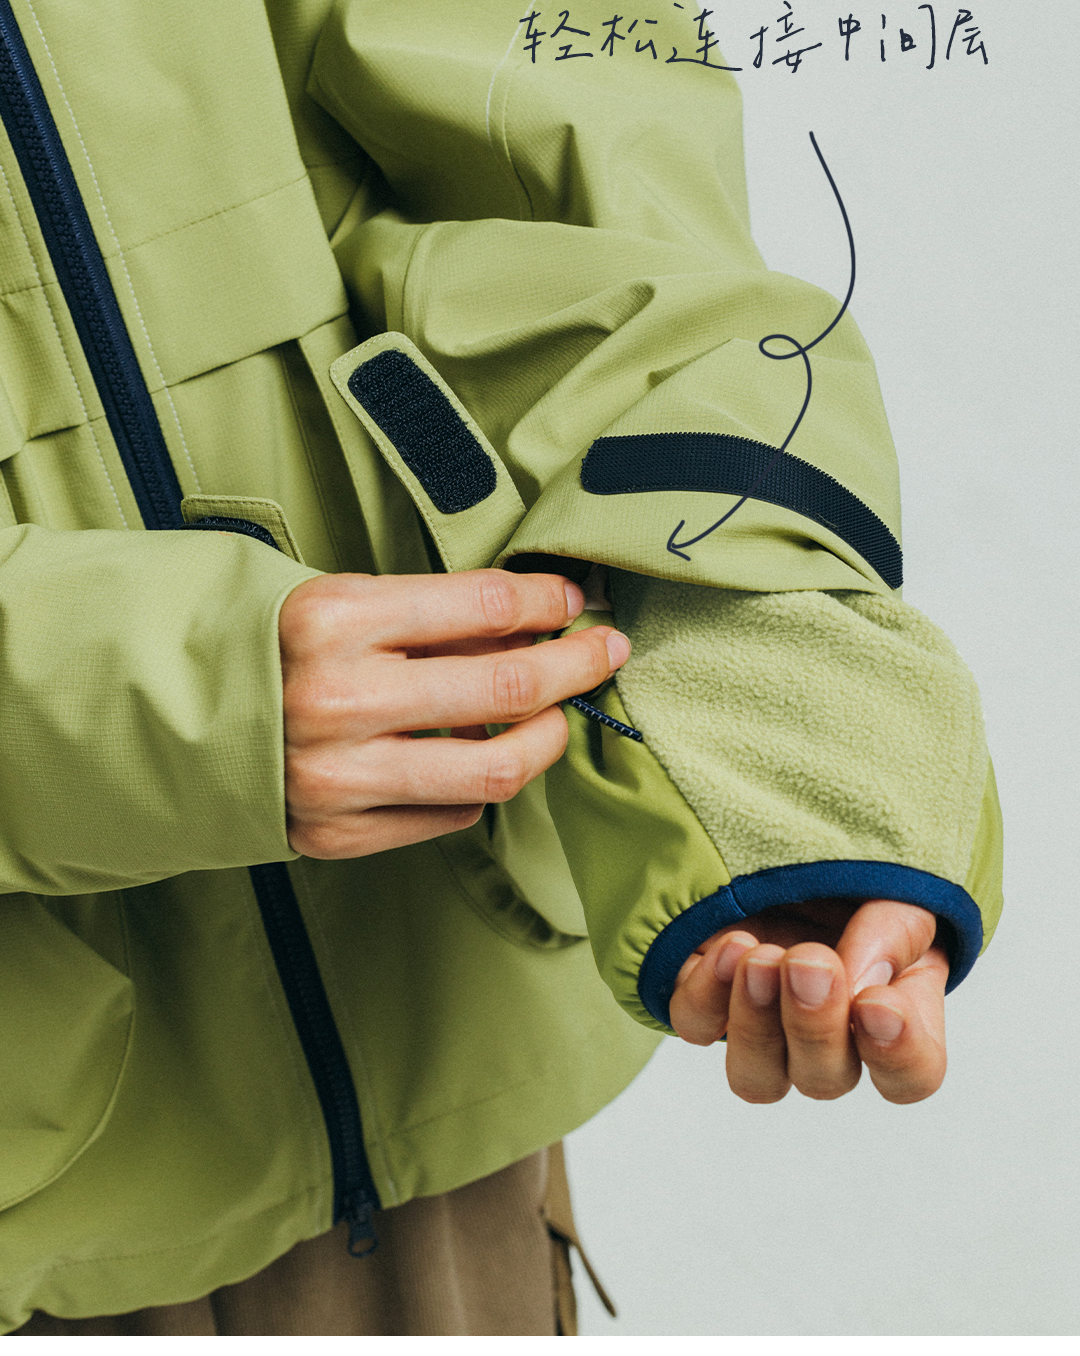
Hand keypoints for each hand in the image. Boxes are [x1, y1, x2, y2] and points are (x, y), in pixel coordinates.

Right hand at [278, 568, 628, 858]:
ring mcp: (338, 775)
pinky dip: (478, 785)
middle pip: (506, 688)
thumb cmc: (268, 648)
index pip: (483, 605)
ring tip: (558, 717)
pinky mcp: (337, 832)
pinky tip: (475, 758)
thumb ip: (432, 619)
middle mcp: (337, 699)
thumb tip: (536, 629)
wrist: (169, 720)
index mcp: (334, 620)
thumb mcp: (340, 602)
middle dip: (576, 664)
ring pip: (494, 768)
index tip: (575, 600)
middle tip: (607, 650)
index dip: (547, 602)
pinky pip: (450, 814)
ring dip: (548, 738)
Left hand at [669, 899, 947, 1103]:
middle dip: (814, 1028)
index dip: (897, 1055)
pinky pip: (697, 1026)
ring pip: (755, 1077)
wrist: (787, 837)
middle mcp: (825, 1037)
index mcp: (890, 1015)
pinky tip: (729, 946)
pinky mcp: (704, 998)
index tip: (876, 1004)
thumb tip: (858, 985)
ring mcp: (760, 1025)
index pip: (910, 1074)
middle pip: (823, 1080)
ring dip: (757, 1026)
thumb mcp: (891, 888)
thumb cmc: (852, 874)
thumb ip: (891, 936)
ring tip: (760, 961)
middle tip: (808, 963)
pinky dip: (708, 994)